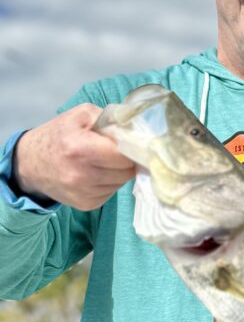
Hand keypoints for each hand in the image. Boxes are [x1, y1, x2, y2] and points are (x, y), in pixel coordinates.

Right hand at [13, 104, 135, 209]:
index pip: (124, 155)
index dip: (130, 147)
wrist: (30, 162)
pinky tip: (95, 174)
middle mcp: (81, 174)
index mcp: (80, 148)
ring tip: (102, 162)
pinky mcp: (86, 205)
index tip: (129, 143)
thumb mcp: (80, 116)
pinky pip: (111, 193)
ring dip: (118, 172)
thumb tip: (135, 132)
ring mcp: (83, 193)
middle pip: (126, 171)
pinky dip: (109, 183)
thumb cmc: (58, 135)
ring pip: (121, 183)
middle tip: (115, 152)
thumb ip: (110, 119)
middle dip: (126, 160)